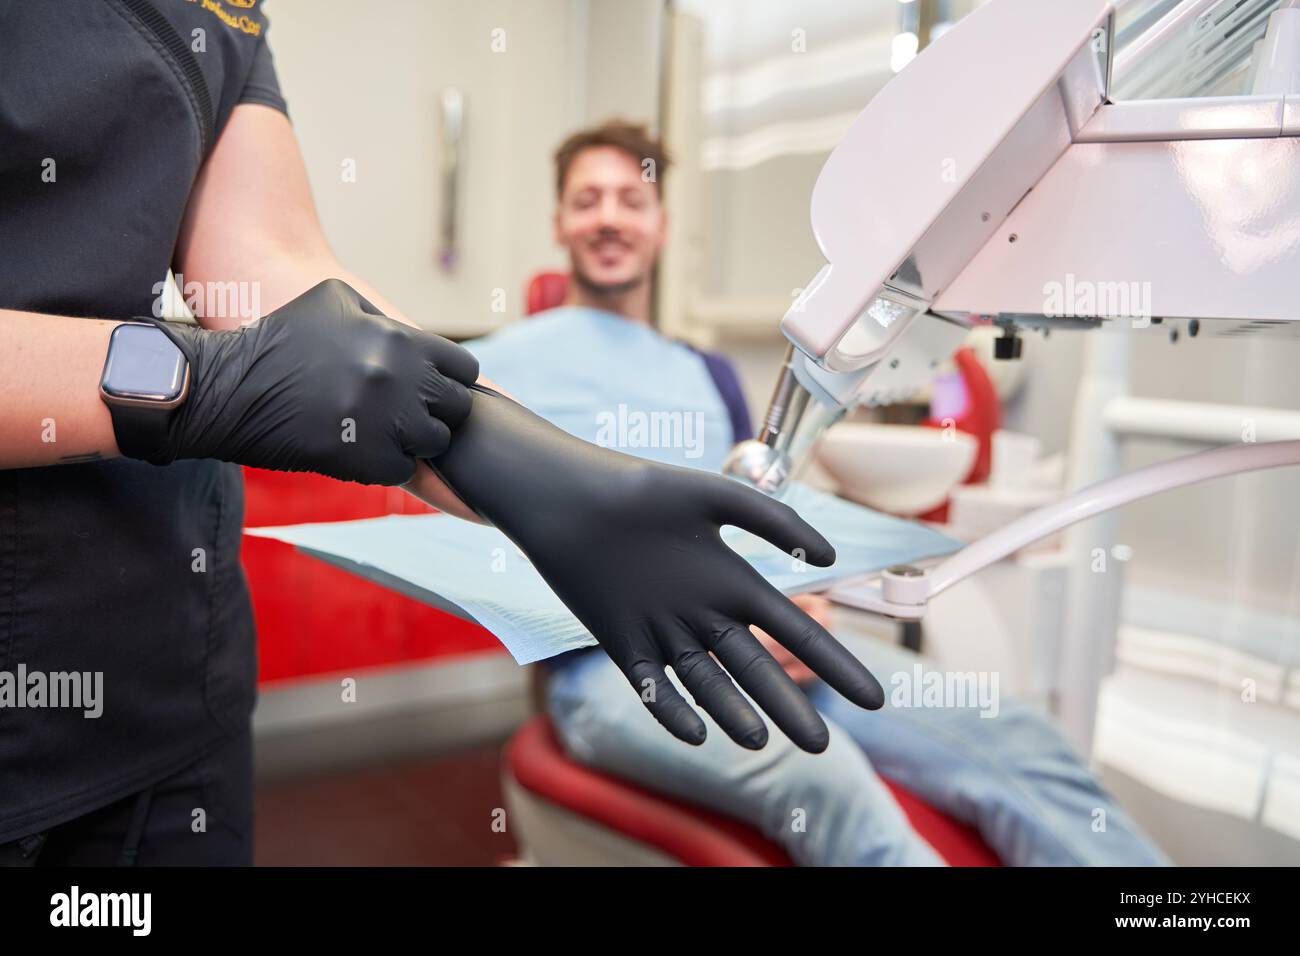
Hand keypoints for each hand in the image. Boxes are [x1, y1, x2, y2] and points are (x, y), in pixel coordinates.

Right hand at [120, 279, 478, 483]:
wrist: (231, 387)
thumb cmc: (280, 339)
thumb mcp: (335, 300)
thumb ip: (385, 317)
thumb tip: (418, 339)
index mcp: (400, 340)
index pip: (464, 370)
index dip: (447, 381)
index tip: (427, 388)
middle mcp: (401, 379)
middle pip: (456, 408)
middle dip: (435, 411)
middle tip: (404, 414)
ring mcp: (387, 422)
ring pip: (435, 442)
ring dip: (414, 440)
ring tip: (381, 432)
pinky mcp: (368, 460)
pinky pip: (404, 469)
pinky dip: (386, 464)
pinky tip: (359, 449)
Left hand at [429, 387, 884, 752]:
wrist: (569, 500)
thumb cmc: (642, 491)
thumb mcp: (714, 496)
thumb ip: (773, 520)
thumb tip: (829, 557)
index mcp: (733, 581)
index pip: (795, 630)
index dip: (835, 664)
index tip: (873, 698)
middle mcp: (705, 614)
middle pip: (757, 669)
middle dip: (789, 706)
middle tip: (820, 745)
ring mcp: (665, 634)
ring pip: (709, 686)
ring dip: (734, 714)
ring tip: (761, 742)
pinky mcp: (624, 646)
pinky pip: (654, 689)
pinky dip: (674, 712)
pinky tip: (697, 733)